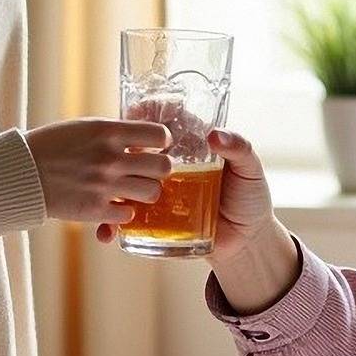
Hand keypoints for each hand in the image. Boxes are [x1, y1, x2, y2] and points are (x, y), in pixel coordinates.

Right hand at [22, 118, 171, 225]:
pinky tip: (114, 204)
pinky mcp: (95, 209)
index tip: (157, 146)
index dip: (163, 141)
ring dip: (145, 192)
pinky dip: (124, 212)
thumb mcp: (86, 128)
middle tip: (148, 170)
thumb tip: (143, 143)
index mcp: (109, 132)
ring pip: (152, 193)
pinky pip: (129, 215)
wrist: (22, 171)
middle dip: (159, 169)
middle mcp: (110, 158)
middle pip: (164, 167)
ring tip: (133, 189)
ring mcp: (104, 185)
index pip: (159, 135)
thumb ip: (115, 134)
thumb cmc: (52, 145)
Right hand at [89, 126, 276, 251]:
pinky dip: (113, 226)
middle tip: (117, 158)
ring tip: (105, 194)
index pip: (162, 122)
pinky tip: (108, 233)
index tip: (133, 114)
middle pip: (136, 151)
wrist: (249, 241)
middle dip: (120, 152)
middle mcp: (168, 165)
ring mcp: (158, 192)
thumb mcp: (250, 169)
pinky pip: (127, 220)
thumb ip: (239, 148)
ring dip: (108, 189)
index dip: (144, 114)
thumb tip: (215, 135)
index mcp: (189, 145)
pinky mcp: (154, 220)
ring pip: (124, 184)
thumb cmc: (250, 197)